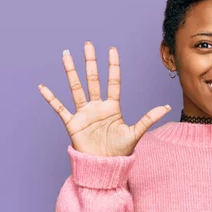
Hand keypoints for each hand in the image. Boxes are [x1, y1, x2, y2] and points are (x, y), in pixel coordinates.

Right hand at [39, 42, 170, 156]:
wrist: (104, 166)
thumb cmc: (120, 151)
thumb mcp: (135, 133)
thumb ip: (149, 118)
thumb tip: (167, 107)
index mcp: (112, 107)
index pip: (113, 82)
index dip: (112, 66)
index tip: (112, 49)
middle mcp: (97, 106)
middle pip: (93, 79)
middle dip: (91, 62)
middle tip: (88, 45)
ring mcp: (84, 113)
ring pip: (76, 88)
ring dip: (71, 72)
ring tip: (65, 55)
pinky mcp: (72, 123)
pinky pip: (60, 108)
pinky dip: (51, 98)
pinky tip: (43, 87)